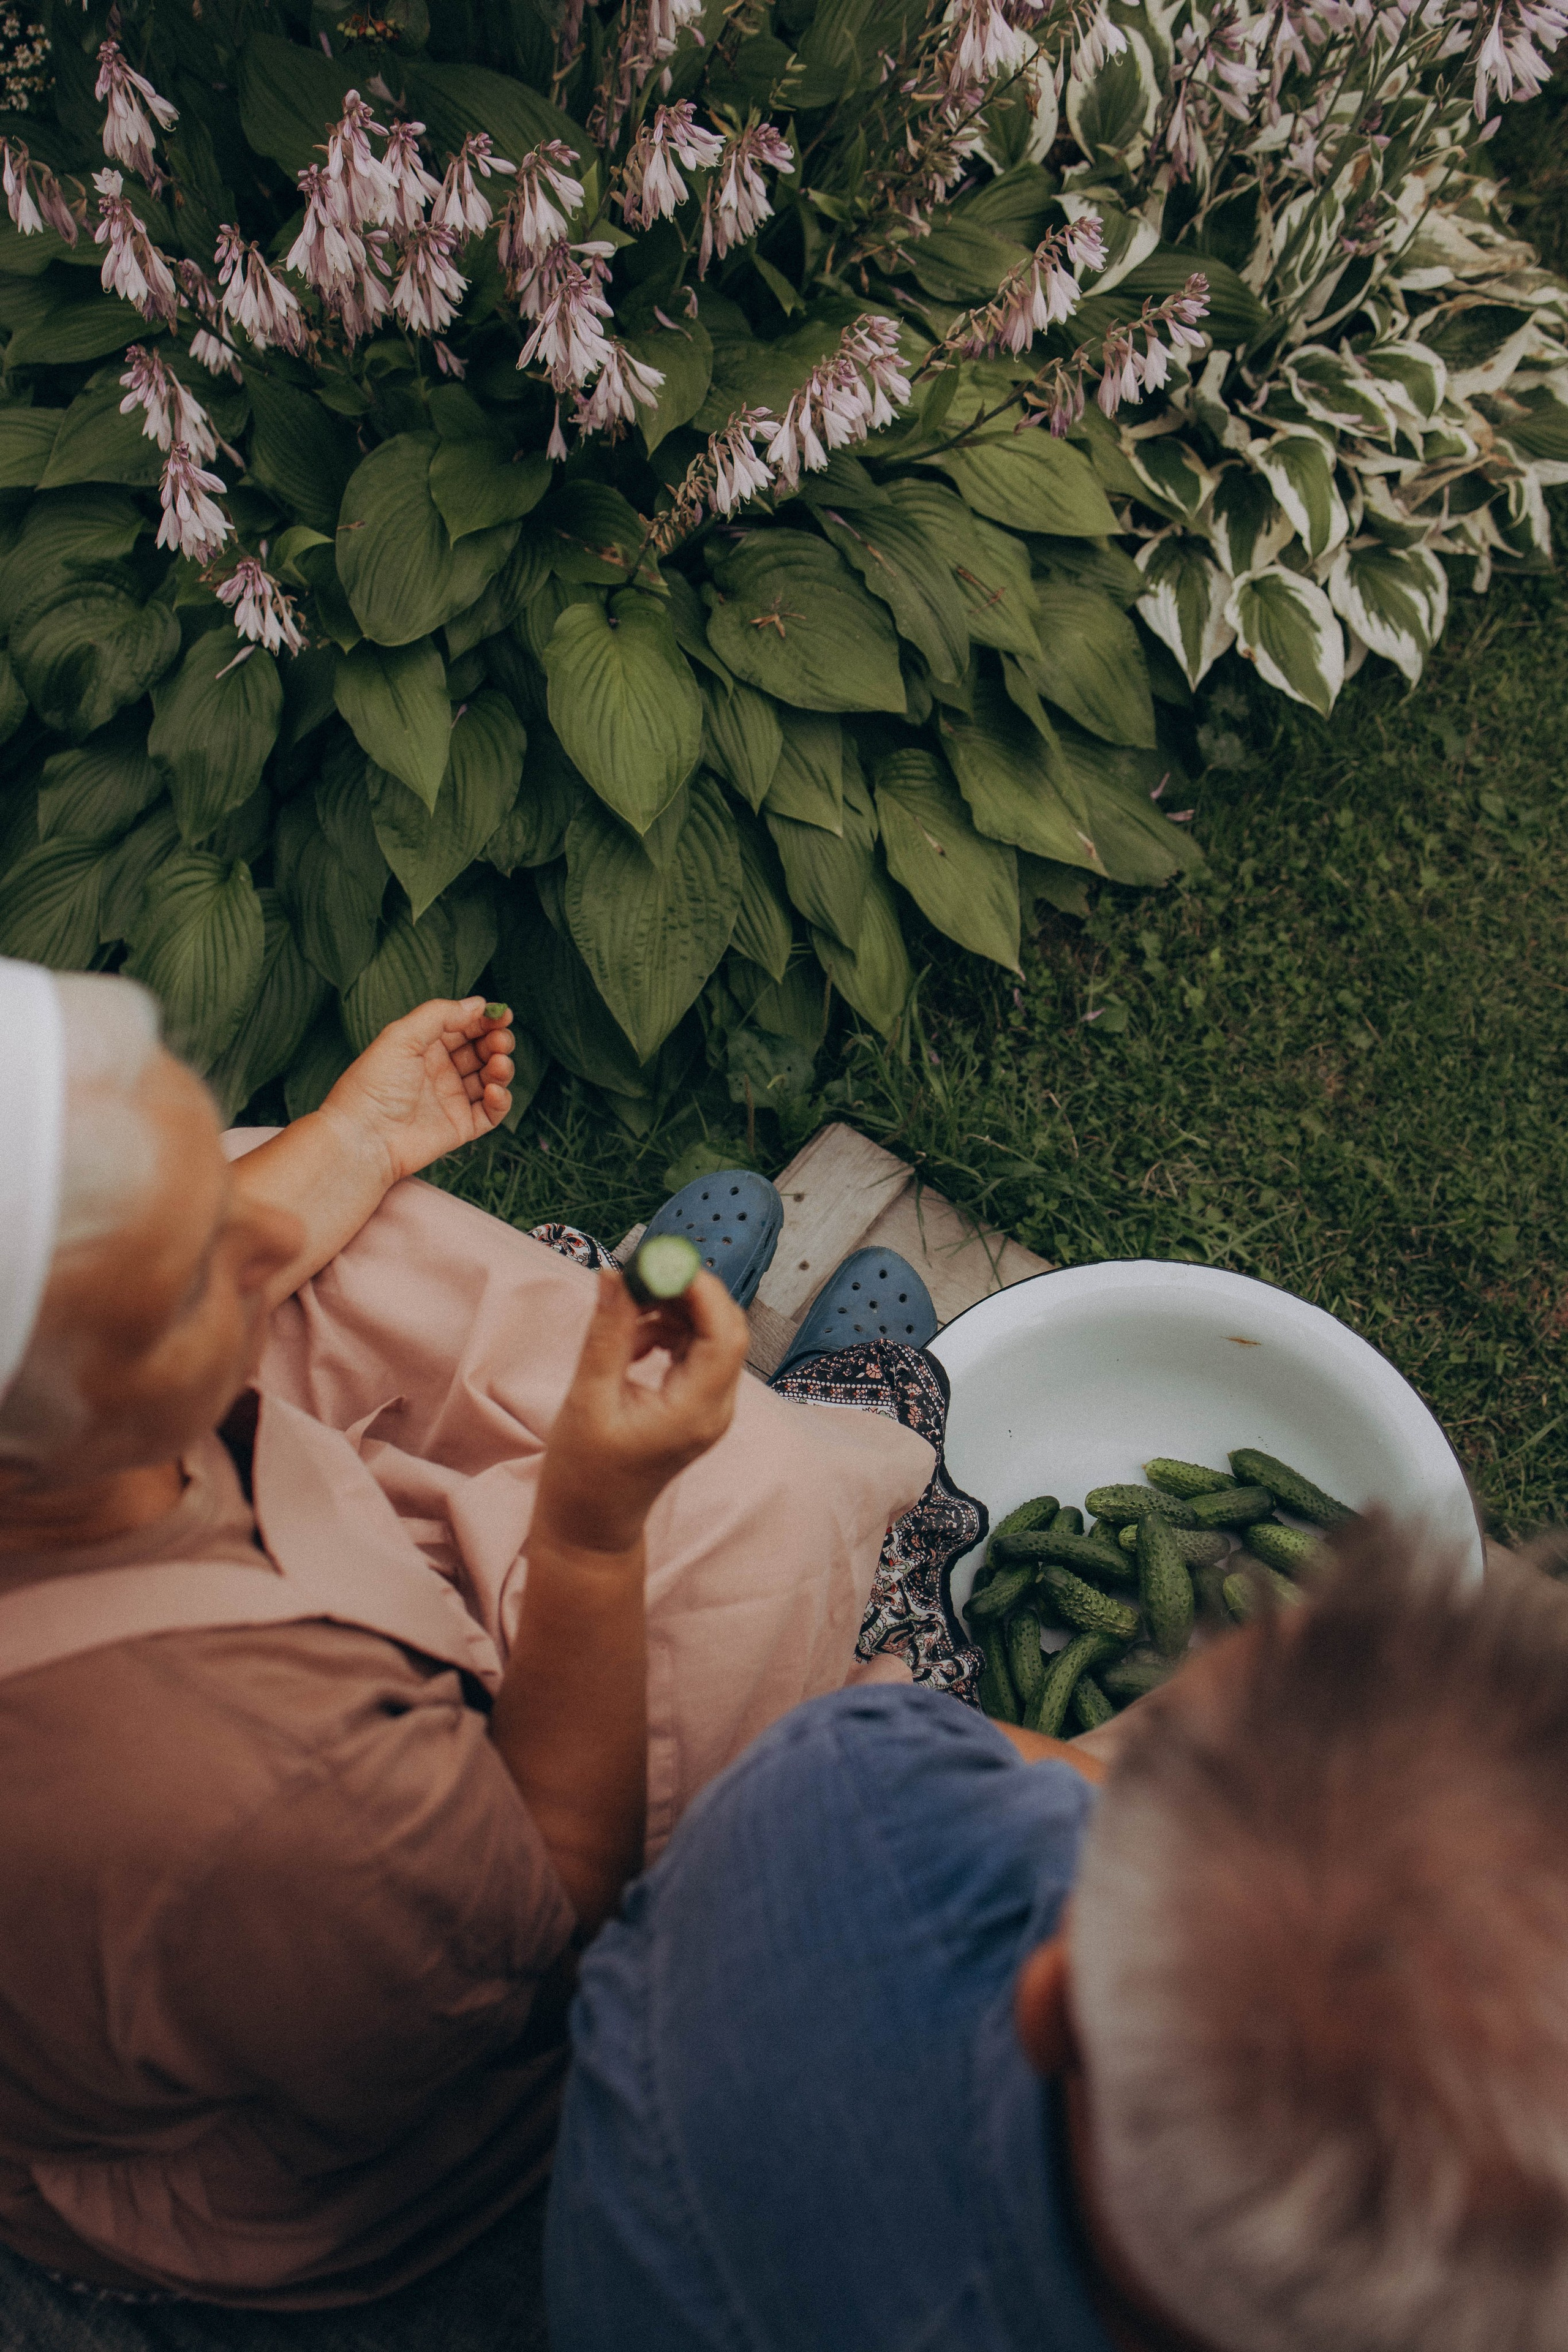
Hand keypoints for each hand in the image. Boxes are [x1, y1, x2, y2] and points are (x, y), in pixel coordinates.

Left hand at [320, 998, 515, 1186]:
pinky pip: (491, 1112)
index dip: (484, 1019)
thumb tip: (478, 1004)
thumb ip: (439, 1015)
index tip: (502, 1014)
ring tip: (498, 1064)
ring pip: (490, 1078)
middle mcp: (440, 1071)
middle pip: (481, 1050)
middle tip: (500, 1040)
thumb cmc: (374, 1085)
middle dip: (496, 1041)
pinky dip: (500, 1100)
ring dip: (501, 1068)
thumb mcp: (402, 1036)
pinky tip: (493, 1091)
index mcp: (424, 1047)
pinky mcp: (460, 1126)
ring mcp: (452, 1099)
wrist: (363, 1137)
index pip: (463, 1027)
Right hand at [534, 1268, 750, 1555]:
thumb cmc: (584, 1474)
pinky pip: (693, 1352)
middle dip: (686, 1293)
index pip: (724, 1334)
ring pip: (709, 1336)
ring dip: (672, 1311)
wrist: (590, 1526)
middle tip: (641, 1273)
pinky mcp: (694, 1405)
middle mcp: (715, 1408)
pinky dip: (666, 1333)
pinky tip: (629, 1337)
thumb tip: (615, 1274)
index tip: (659, 1260)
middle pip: (724, 1329)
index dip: (699, 1289)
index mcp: (696, 1411)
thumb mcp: (588, 1399)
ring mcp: (709, 1408)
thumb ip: (607, 1334)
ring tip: (623, 1310)